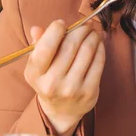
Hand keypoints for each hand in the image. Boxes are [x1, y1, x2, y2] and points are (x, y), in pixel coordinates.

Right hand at [24, 20, 104, 135]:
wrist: (61, 111)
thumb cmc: (49, 81)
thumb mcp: (37, 67)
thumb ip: (37, 46)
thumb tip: (36, 29)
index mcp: (35, 74)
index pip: (46, 47)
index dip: (56, 30)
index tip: (62, 23)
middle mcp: (52, 83)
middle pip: (70, 46)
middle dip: (80, 30)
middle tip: (84, 25)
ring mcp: (72, 89)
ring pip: (87, 51)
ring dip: (92, 36)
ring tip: (92, 32)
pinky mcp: (89, 92)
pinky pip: (99, 62)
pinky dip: (100, 48)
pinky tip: (98, 44)